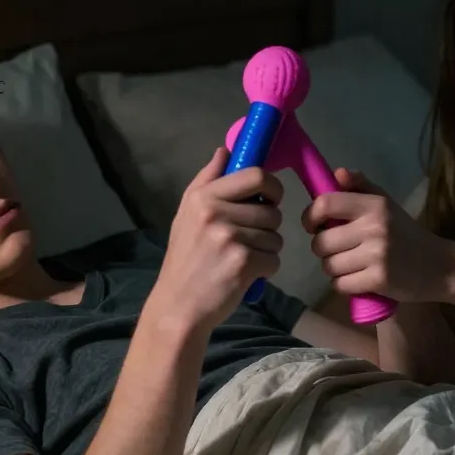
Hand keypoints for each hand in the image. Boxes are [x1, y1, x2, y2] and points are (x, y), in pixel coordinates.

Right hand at [149, 147, 284, 333]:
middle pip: (271, 211)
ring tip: (243, 259)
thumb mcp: (186, 214)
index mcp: (204, 196)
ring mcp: (230, 238)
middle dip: (268, 228)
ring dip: (267, 251)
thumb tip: (226, 150)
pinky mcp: (243, 263)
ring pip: (276, 237)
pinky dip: (265, 270)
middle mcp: (216, 212)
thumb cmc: (185, 258)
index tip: (270, 200)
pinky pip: (274, 259)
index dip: (273, 187)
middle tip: (248, 241)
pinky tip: (246, 275)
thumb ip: (207, 180)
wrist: (178, 305)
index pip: (256, 175)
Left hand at [302, 168, 447, 302]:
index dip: (310, 217)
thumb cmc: (408, 234)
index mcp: (374, 205)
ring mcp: (376, 255)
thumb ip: (361, 188)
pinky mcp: (379, 280)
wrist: (441, 266)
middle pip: (321, 242)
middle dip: (323, 250)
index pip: (326, 204)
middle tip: (339, 251)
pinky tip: (358, 280)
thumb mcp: (388, 205)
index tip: (313, 226)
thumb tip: (337, 173)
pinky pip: (341, 285)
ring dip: (334, 269)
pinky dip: (344, 285)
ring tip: (351, 265)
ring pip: (329, 266)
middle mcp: (374, 227)